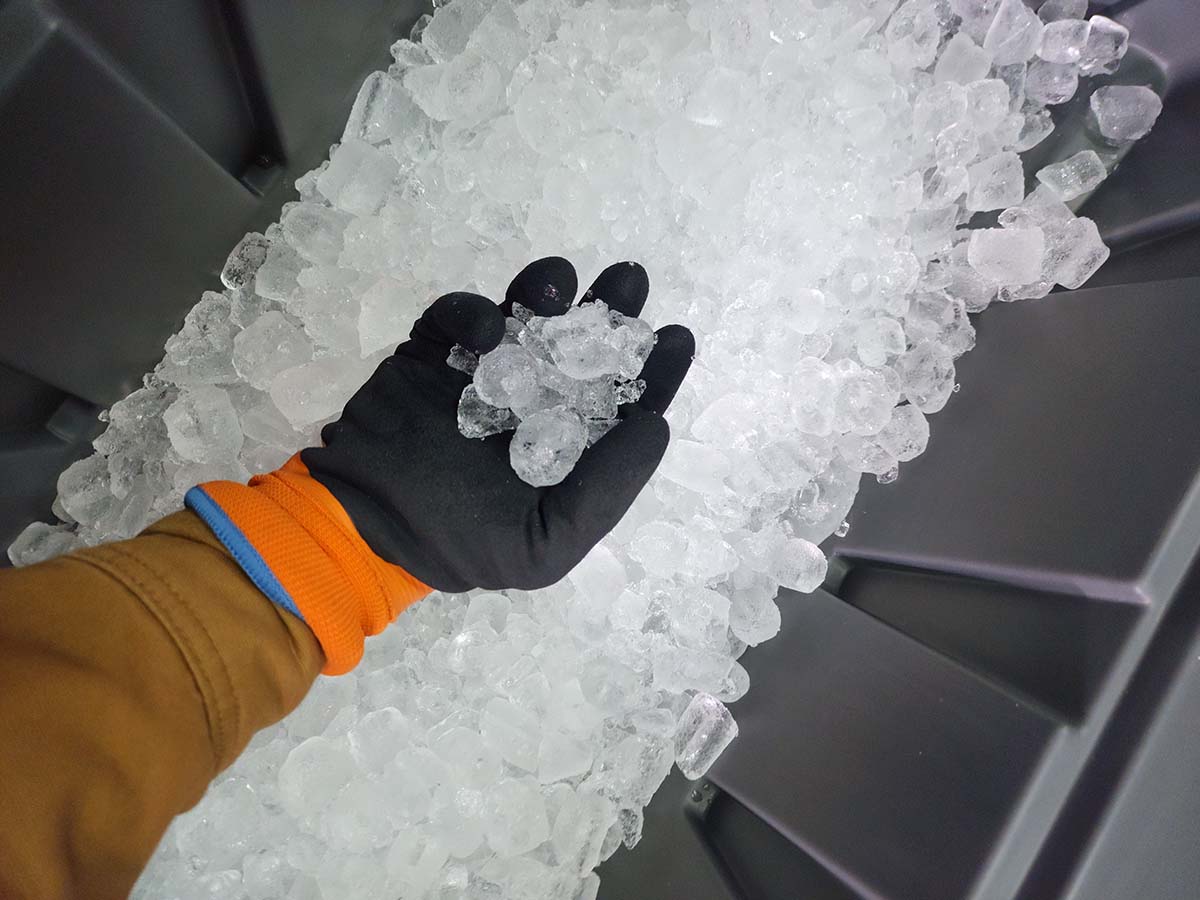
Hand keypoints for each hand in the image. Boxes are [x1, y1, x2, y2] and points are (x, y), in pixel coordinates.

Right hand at [300, 257, 694, 591]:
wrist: (361, 526)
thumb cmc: (459, 545)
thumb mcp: (545, 546)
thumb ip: (604, 494)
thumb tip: (655, 427)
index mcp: (565, 447)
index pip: (620, 402)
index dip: (652, 371)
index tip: (676, 339)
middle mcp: (532, 402)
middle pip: (582, 346)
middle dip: (609, 312)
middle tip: (629, 280)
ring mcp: (482, 372)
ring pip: (526, 317)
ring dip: (547, 293)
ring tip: (558, 282)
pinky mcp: (434, 352)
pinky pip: (459, 317)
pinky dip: (471, 314)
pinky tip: (480, 334)